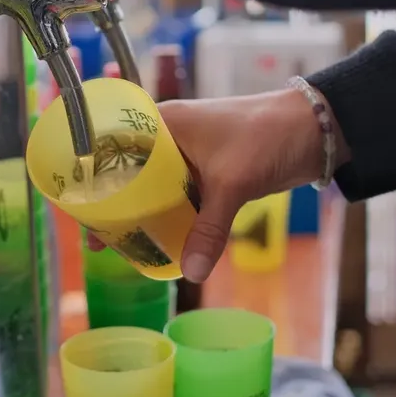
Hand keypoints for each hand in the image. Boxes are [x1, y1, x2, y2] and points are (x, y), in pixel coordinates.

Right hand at [89, 89, 349, 281]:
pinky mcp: (211, 173)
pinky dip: (173, 217)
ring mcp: (191, 156)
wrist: (317, 129)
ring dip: (146, 213)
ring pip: (157, 188)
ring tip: (124, 244)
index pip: (114, 146)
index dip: (95, 177)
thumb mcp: (233, 184)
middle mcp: (171, 137)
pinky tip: (163, 240)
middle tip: (98, 238)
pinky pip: (182, 198)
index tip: (78, 207)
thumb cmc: (267, 136)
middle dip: (117, 204)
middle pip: (132, 173)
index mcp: (164, 123)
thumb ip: (210, 229)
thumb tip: (191, 273)